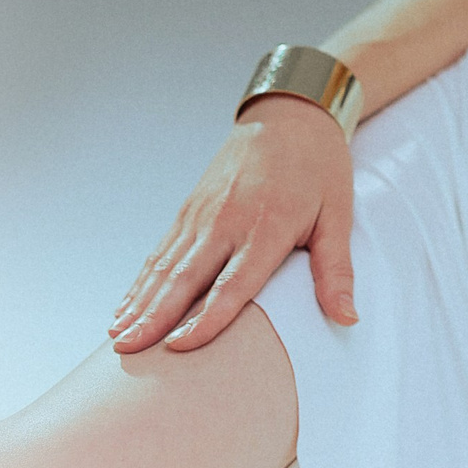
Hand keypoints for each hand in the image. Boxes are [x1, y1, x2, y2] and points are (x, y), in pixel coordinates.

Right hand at [108, 96, 356, 354]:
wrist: (290, 115)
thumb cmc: (320, 168)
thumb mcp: (339, 216)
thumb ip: (337, 271)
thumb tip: (348, 318)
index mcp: (267, 228)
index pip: (233, 284)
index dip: (206, 319)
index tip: (181, 348)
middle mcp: (227, 221)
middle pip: (185, 278)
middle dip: (154, 317)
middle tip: (127, 352)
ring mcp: (203, 213)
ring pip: (165, 266)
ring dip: (140, 302)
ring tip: (118, 337)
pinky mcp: (190, 207)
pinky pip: (162, 250)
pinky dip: (142, 280)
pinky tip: (127, 305)